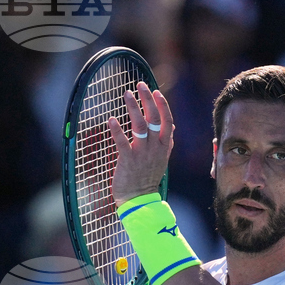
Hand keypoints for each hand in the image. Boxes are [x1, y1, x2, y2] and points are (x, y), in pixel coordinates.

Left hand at [106, 81, 174, 205]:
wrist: (139, 200)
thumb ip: (167, 143)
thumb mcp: (162, 159)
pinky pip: (122, 142)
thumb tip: (172, 127)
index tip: (155, 91)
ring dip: (133, 108)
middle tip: (139, 84)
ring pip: (140, 126)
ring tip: (126, 94)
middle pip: (154, 118)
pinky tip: (112, 119)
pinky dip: (117, 130)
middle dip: (147, 99)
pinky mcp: (128, 160)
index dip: (162, 104)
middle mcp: (155, 148)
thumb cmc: (148, 179)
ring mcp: (142, 154)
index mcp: (164, 146)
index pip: (167, 120)